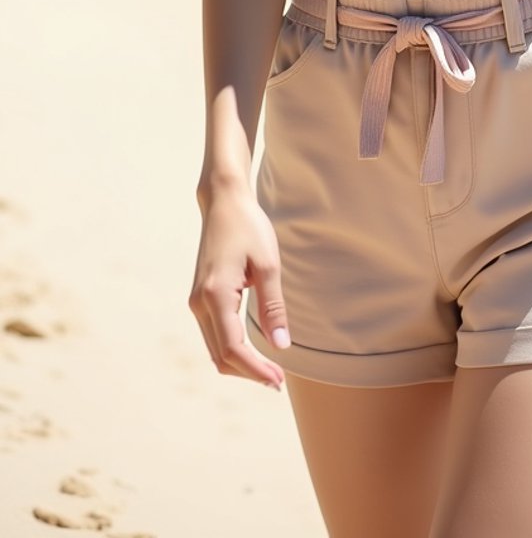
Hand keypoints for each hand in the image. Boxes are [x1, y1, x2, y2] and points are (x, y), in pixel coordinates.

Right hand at [189, 183, 289, 389]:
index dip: (256, 370)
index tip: (279, 381)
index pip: (233, 349)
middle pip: (221, 357)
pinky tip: (254, 351)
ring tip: (270, 371)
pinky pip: (214, 335)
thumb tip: (280, 345)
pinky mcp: (200, 298)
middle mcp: (199, 304)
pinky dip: (232, 350)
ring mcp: (196, 302)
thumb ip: (272, 307)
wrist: (224, 203)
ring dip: (241, 365)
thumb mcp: (268, 265)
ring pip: (215, 349)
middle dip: (249, 373)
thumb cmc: (249, 228)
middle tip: (279, 382)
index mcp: (215, 296)